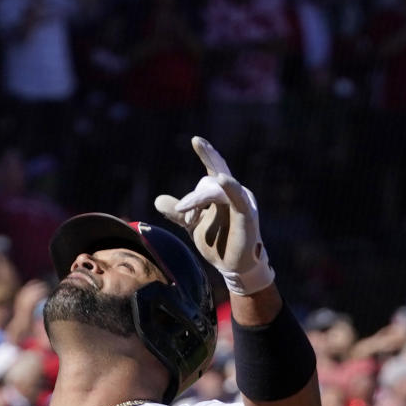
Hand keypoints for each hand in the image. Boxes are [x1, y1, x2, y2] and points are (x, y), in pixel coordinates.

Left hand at [154, 137, 273, 294]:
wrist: (232, 266)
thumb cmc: (218, 242)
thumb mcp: (193, 225)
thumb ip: (178, 211)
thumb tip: (158, 199)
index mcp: (221, 193)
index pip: (211, 171)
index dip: (206, 155)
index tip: (196, 140)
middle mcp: (233, 193)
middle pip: (210, 178)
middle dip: (198, 177)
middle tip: (196, 142)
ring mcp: (241, 202)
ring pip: (215, 190)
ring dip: (195, 202)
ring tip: (187, 220)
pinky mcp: (247, 215)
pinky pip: (238, 198)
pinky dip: (230, 188)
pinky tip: (222, 180)